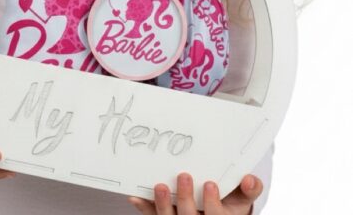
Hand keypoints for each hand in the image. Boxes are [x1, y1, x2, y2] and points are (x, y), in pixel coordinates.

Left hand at [128, 172, 262, 213]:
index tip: (210, 183)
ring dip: (163, 205)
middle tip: (184, 176)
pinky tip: (135, 197)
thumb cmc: (229, 203)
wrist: (216, 212)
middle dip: (186, 200)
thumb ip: (250, 189)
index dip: (212, 204)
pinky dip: (144, 208)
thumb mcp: (242, 199)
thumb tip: (250, 179)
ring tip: (160, 186)